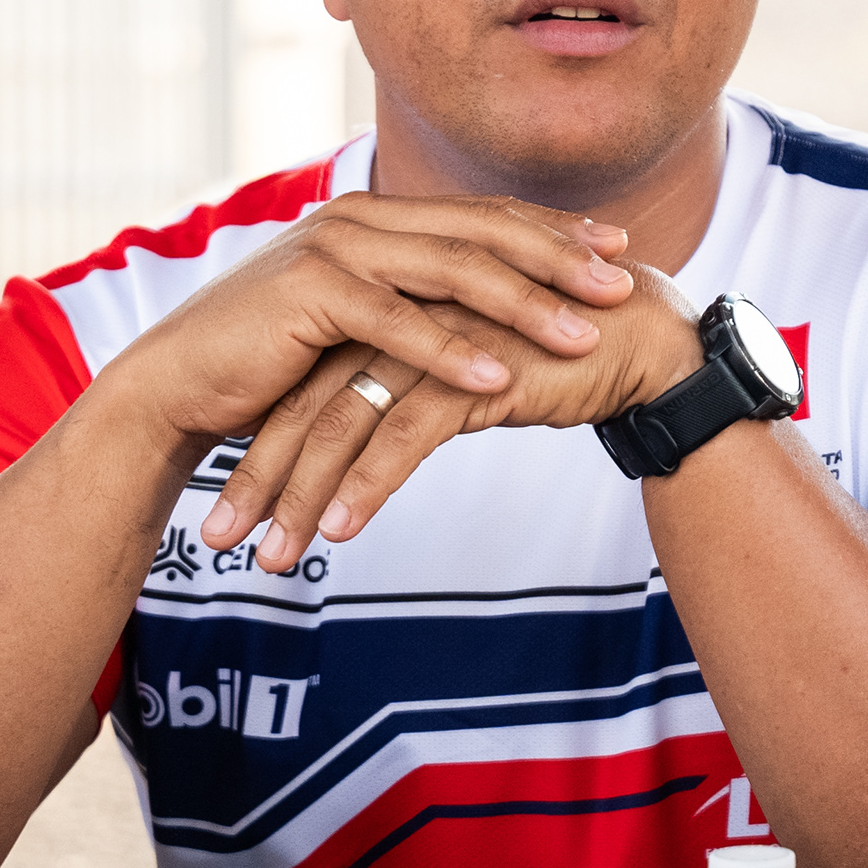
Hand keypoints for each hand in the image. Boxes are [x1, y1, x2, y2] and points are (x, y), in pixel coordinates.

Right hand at [92, 192, 638, 464]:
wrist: (179, 386)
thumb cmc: (273, 364)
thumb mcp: (358, 324)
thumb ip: (414, 303)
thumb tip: (488, 314)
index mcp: (378, 217)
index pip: (483, 216)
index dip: (554, 230)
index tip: (620, 247)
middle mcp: (359, 218)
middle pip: (481, 231)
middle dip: (560, 257)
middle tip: (625, 283)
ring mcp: (333, 247)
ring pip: (450, 271)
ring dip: (524, 304)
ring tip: (583, 336)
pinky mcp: (308, 294)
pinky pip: (397, 323)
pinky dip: (452, 350)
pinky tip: (503, 376)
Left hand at [200, 264, 707, 571]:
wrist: (651, 345)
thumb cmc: (566, 358)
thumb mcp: (472, 372)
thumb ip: (420, 386)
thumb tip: (373, 432)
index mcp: (394, 309)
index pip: (306, 382)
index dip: (263, 447)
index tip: (229, 507)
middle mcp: (403, 315)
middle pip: (306, 401)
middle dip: (257, 478)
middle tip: (215, 539)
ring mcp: (436, 338)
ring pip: (343, 423)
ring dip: (299, 496)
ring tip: (268, 558)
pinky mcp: (475, 368)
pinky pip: (403, 435)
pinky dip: (365, 486)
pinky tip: (337, 530)